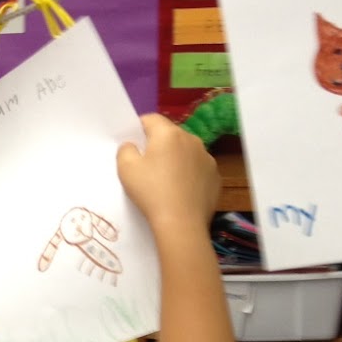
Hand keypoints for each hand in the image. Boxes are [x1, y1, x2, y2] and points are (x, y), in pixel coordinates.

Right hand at [117, 114, 219, 231]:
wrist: (181, 222)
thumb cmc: (151, 192)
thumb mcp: (126, 169)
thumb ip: (126, 149)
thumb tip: (133, 146)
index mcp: (168, 134)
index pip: (151, 119)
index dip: (138, 127)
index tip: (132, 142)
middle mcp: (191, 140)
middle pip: (170, 135)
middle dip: (158, 144)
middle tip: (146, 164)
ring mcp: (207, 158)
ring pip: (186, 151)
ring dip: (176, 158)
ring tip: (165, 180)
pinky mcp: (215, 176)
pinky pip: (198, 169)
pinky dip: (189, 174)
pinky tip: (180, 191)